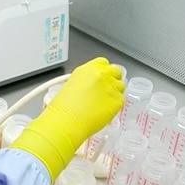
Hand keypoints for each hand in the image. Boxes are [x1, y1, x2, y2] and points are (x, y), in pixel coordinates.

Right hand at [11, 57, 124, 180]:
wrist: (66, 121)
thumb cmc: (62, 107)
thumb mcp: (71, 85)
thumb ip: (85, 81)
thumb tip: (92, 86)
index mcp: (88, 68)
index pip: (103, 62)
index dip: (103, 71)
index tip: (101, 77)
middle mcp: (101, 74)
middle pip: (116, 71)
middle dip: (112, 79)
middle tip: (105, 90)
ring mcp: (111, 87)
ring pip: (121, 86)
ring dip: (115, 92)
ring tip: (103, 102)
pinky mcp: (117, 101)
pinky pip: (121, 100)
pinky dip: (115, 105)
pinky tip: (104, 111)